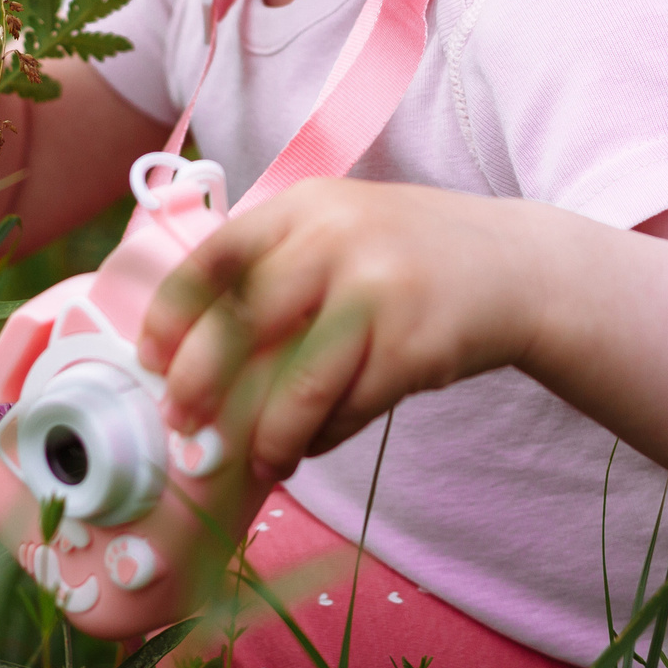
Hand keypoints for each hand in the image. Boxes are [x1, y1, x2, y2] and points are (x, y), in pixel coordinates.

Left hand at [136, 179, 543, 482]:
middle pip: (245, 320)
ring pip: (299, 382)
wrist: (518, 266)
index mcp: (308, 206)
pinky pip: (350, 408)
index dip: (173, 311)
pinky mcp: (416, 345)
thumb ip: (280, 268)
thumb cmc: (410, 258)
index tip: (149, 356)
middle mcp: (339, 239)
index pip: (219, 255)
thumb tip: (194, 351)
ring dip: (269, 433)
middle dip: (200, 381)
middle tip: (182, 424)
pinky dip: (324, 436)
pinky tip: (315, 444)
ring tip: (261, 460)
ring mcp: (381, 290)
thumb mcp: (344, 230)